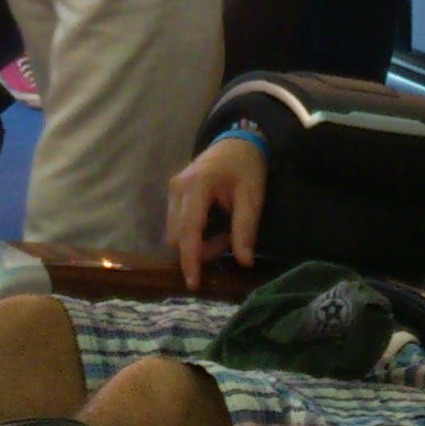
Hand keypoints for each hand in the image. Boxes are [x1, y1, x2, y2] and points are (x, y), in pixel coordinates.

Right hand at [167, 135, 267, 288]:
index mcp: (197, 186)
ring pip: (174, 232)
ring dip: (196, 243)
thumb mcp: (252, 197)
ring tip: (223, 234)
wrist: (237, 141)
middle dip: (199, 251)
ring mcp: (172, 189)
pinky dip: (193, 234)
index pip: (189, 230)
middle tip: (228, 243)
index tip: (194, 283)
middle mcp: (177, 188)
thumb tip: (244, 262)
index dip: (190, 259)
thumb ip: (245, 229)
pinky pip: (176, 223)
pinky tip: (213, 227)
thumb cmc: (247, 167)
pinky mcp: (173, 192)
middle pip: (177, 236)